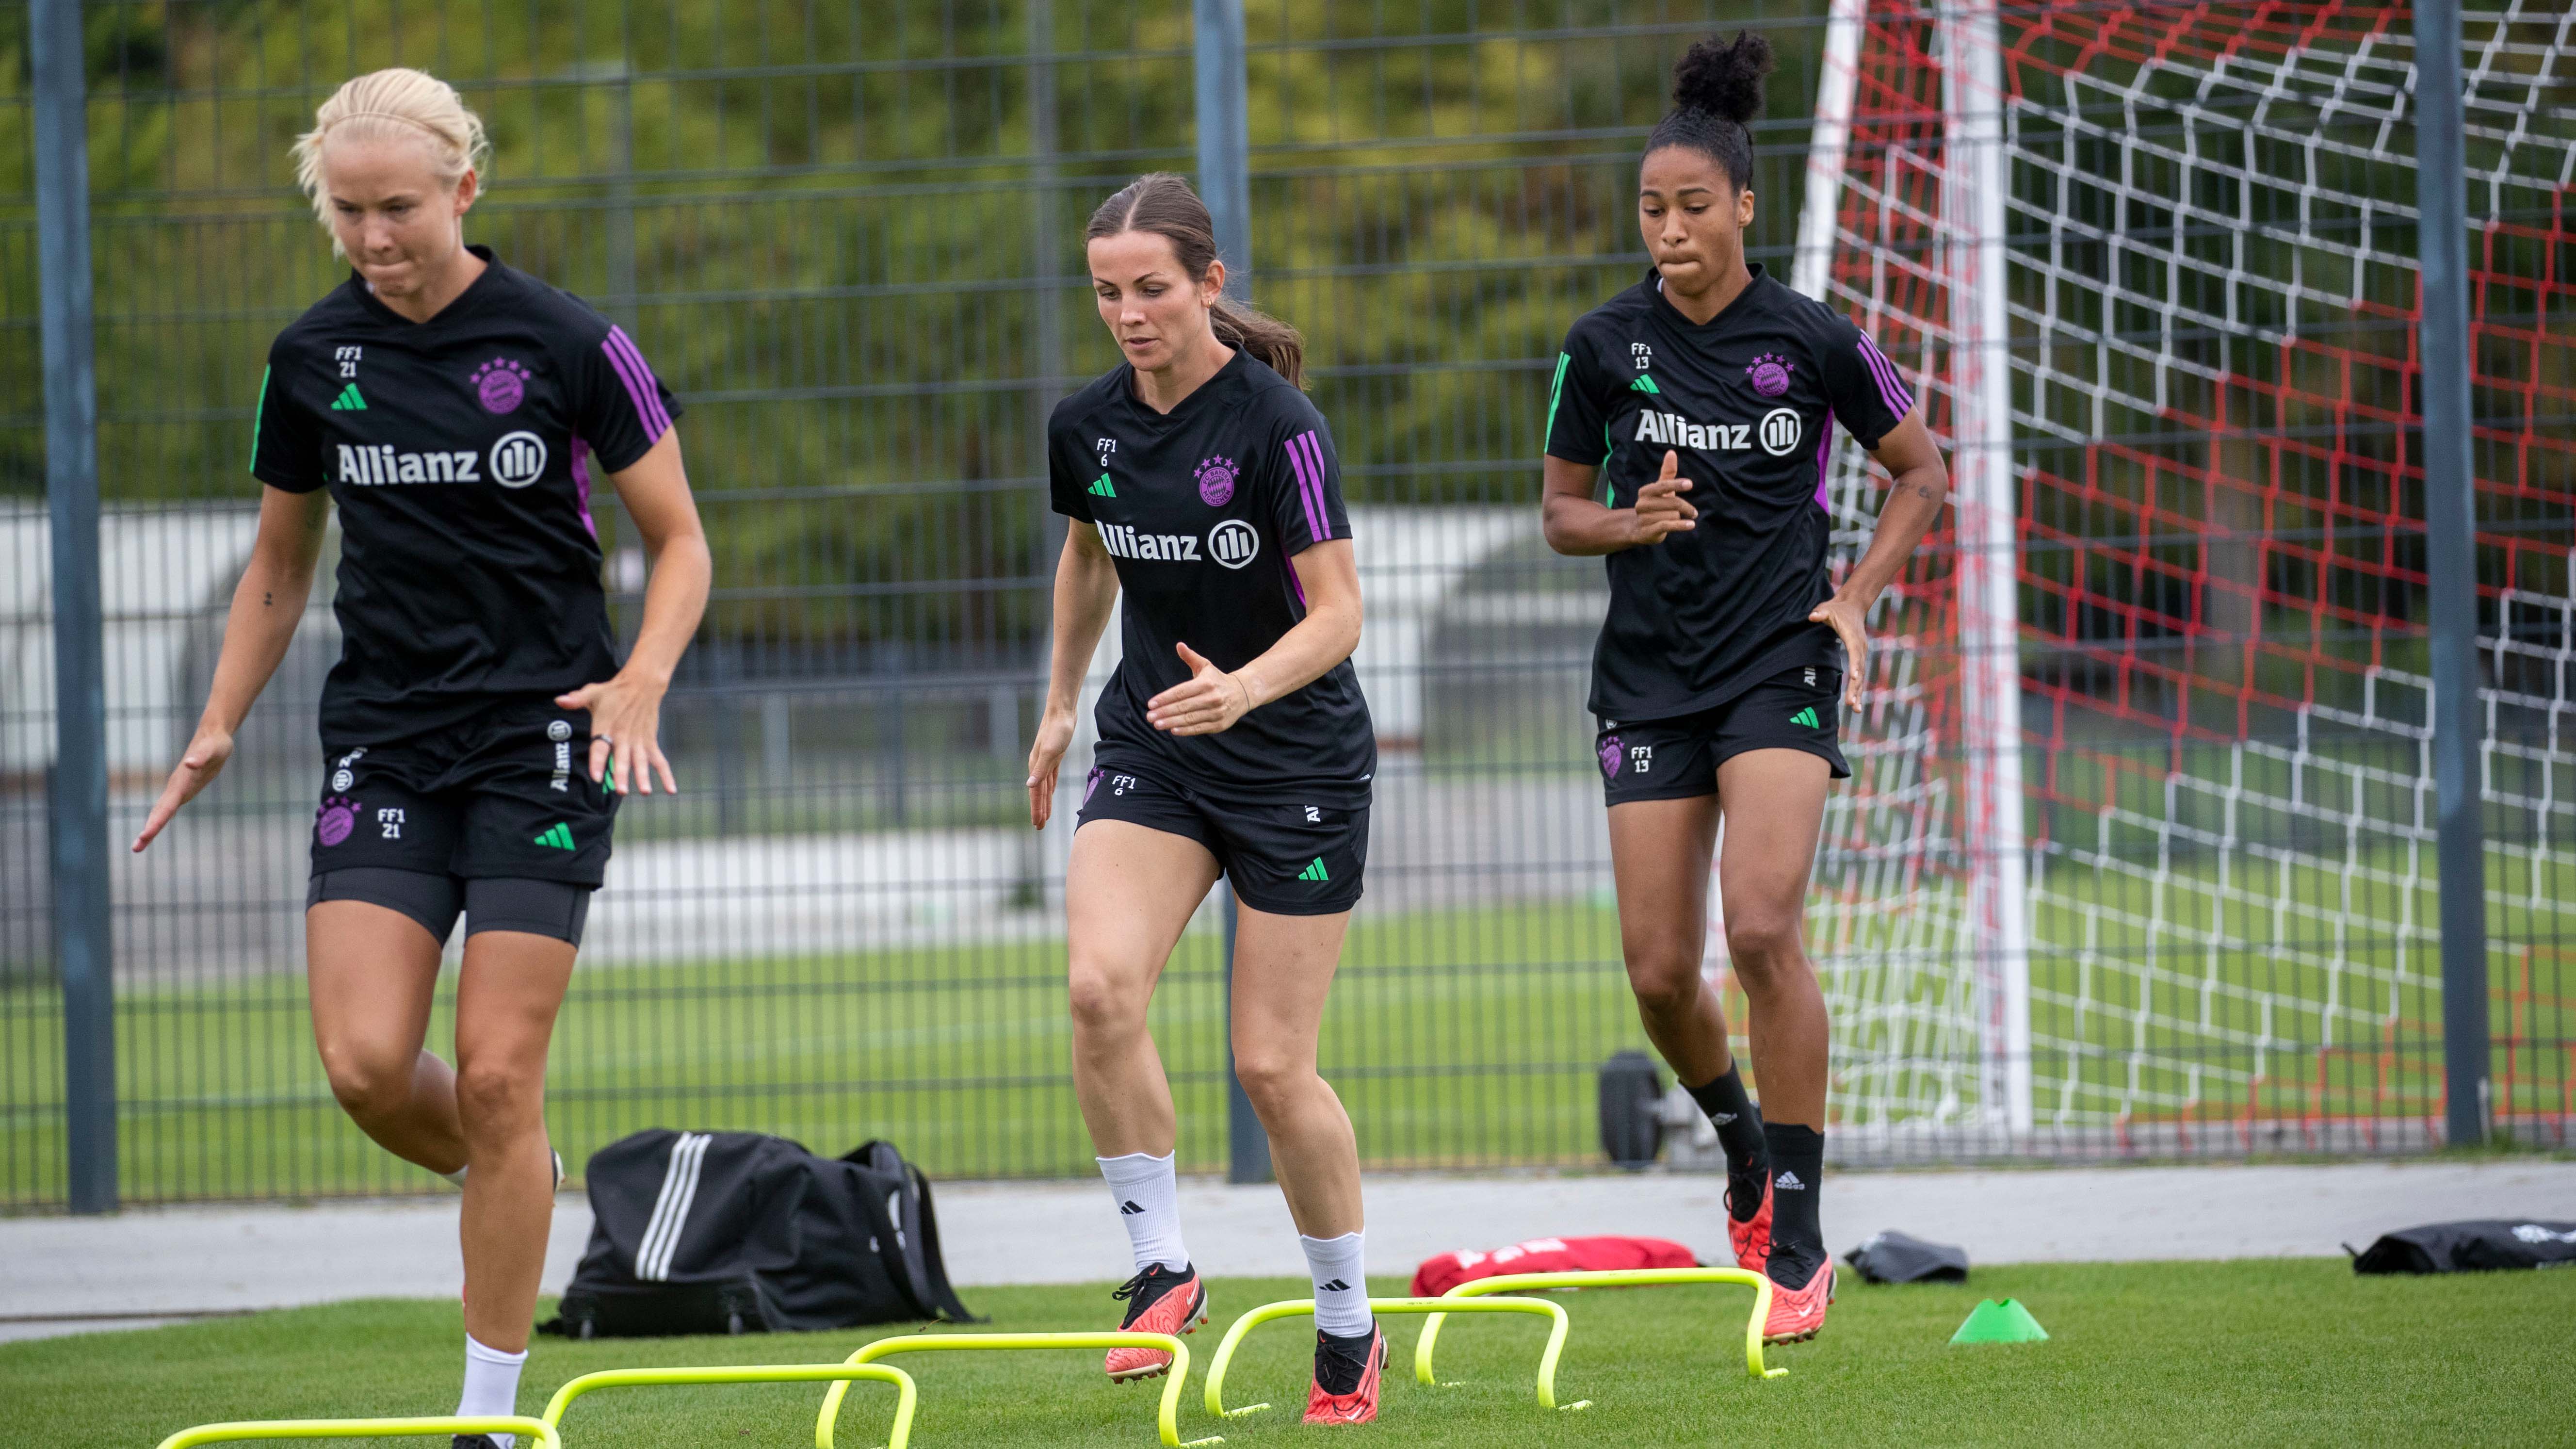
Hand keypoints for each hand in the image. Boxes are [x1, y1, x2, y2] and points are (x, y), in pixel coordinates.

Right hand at [132, 726, 234, 851]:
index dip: (157, 820)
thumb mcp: (212, 750)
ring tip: (140, 844)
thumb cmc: (214, 744)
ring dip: (151, 827)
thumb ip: (201, 756)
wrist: (212, 736)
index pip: (167, 805)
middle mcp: (176, 787)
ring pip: (162, 811)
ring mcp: (178, 789)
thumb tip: (190, 763)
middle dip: (149, 830)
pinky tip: (153, 828)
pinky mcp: (184, 790)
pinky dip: (160, 819)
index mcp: (181, 781)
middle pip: (160, 812)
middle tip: (136, 848)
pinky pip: (169, 808)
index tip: (146, 835)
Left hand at [555, 672, 676, 794]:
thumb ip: (576, 699)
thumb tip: (559, 700)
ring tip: (644, 791)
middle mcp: (623, 735)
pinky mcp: (650, 741)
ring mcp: (639, 740)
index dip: (598, 761)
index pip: (601, 746)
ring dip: (642, 776)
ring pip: (640, 761)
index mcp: (607, 726)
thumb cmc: (614, 691)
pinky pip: (659, 760)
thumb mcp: (593, 692)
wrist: (643, 684)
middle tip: (621, 791)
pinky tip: (671, 790)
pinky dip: (665, 774)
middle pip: (622, 757)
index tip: (596, 777)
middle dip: (621, 774)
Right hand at [1026, 707, 1075, 829]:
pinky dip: (1050, 789)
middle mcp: (1038, 765)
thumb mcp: (1051, 750)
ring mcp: (1046, 761)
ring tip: (1045, 816)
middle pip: (1038, 792)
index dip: (1036, 809)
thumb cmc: (1058, 730)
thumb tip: (1029, 785)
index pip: (1035, 793)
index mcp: (1036, 765)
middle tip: (1039, 827)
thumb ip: (1040, 768)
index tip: (1037, 824)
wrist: (1062, 712)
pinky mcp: (1054, 756)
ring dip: (1044, 801)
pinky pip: (1051, 778)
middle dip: (1038, 809)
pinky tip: (1050, 794)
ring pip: (1044, 787)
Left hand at [1146, 643, 1254, 736]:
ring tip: (1157, 724)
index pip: (1181, 692)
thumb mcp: (1205, 666)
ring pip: (1190, 719)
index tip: (1151, 703)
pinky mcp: (1219, 724)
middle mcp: (1212, 698)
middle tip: (1149, 716)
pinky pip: (1199, 728)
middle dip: (1164, 712)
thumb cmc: (1217, 679)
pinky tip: (1173, 730)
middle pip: (1183, 706)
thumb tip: (1179, 645)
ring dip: (1171, 722)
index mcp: (1206, 683)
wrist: (1243, 693)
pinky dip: (1186, 730)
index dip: (1165, 698)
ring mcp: (1217, 712)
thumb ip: (1190, 657)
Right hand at [1628, 451, 1697, 545]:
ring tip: (1674, 520)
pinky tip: (1691, 524)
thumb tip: (1671, 452)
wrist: (1639, 529)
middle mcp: (1642, 504)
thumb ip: (1667, 472)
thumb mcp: (1661, 489)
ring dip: (1678, 518)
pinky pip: (1668, 526)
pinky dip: (1681, 525)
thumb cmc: (1655, 506)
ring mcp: (1644, 519)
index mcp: (1645, 492)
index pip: (1663, 486)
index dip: (1676, 484)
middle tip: (1693, 512)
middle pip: (1672, 503)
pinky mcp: (1648, 531)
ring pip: (1672, 516)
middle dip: (1685, 507)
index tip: (1690, 484)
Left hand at [1808, 592, 1871, 710]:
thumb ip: (1820, 613)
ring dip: (1858, 692)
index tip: (1855, 677)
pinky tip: (1856, 704)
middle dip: (1856, 686)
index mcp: (1853, 637)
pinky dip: (1858, 689)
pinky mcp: (1859, 658)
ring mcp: (1861, 653)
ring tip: (1856, 709)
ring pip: (1861, 676)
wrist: (1853, 606)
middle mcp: (1860, 647)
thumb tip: (1812, 616)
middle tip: (1852, 703)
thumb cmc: (1838, 609)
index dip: (1855, 665)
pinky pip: (1859, 676)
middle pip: (1860, 669)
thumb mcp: (1828, 608)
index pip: (1854, 652)